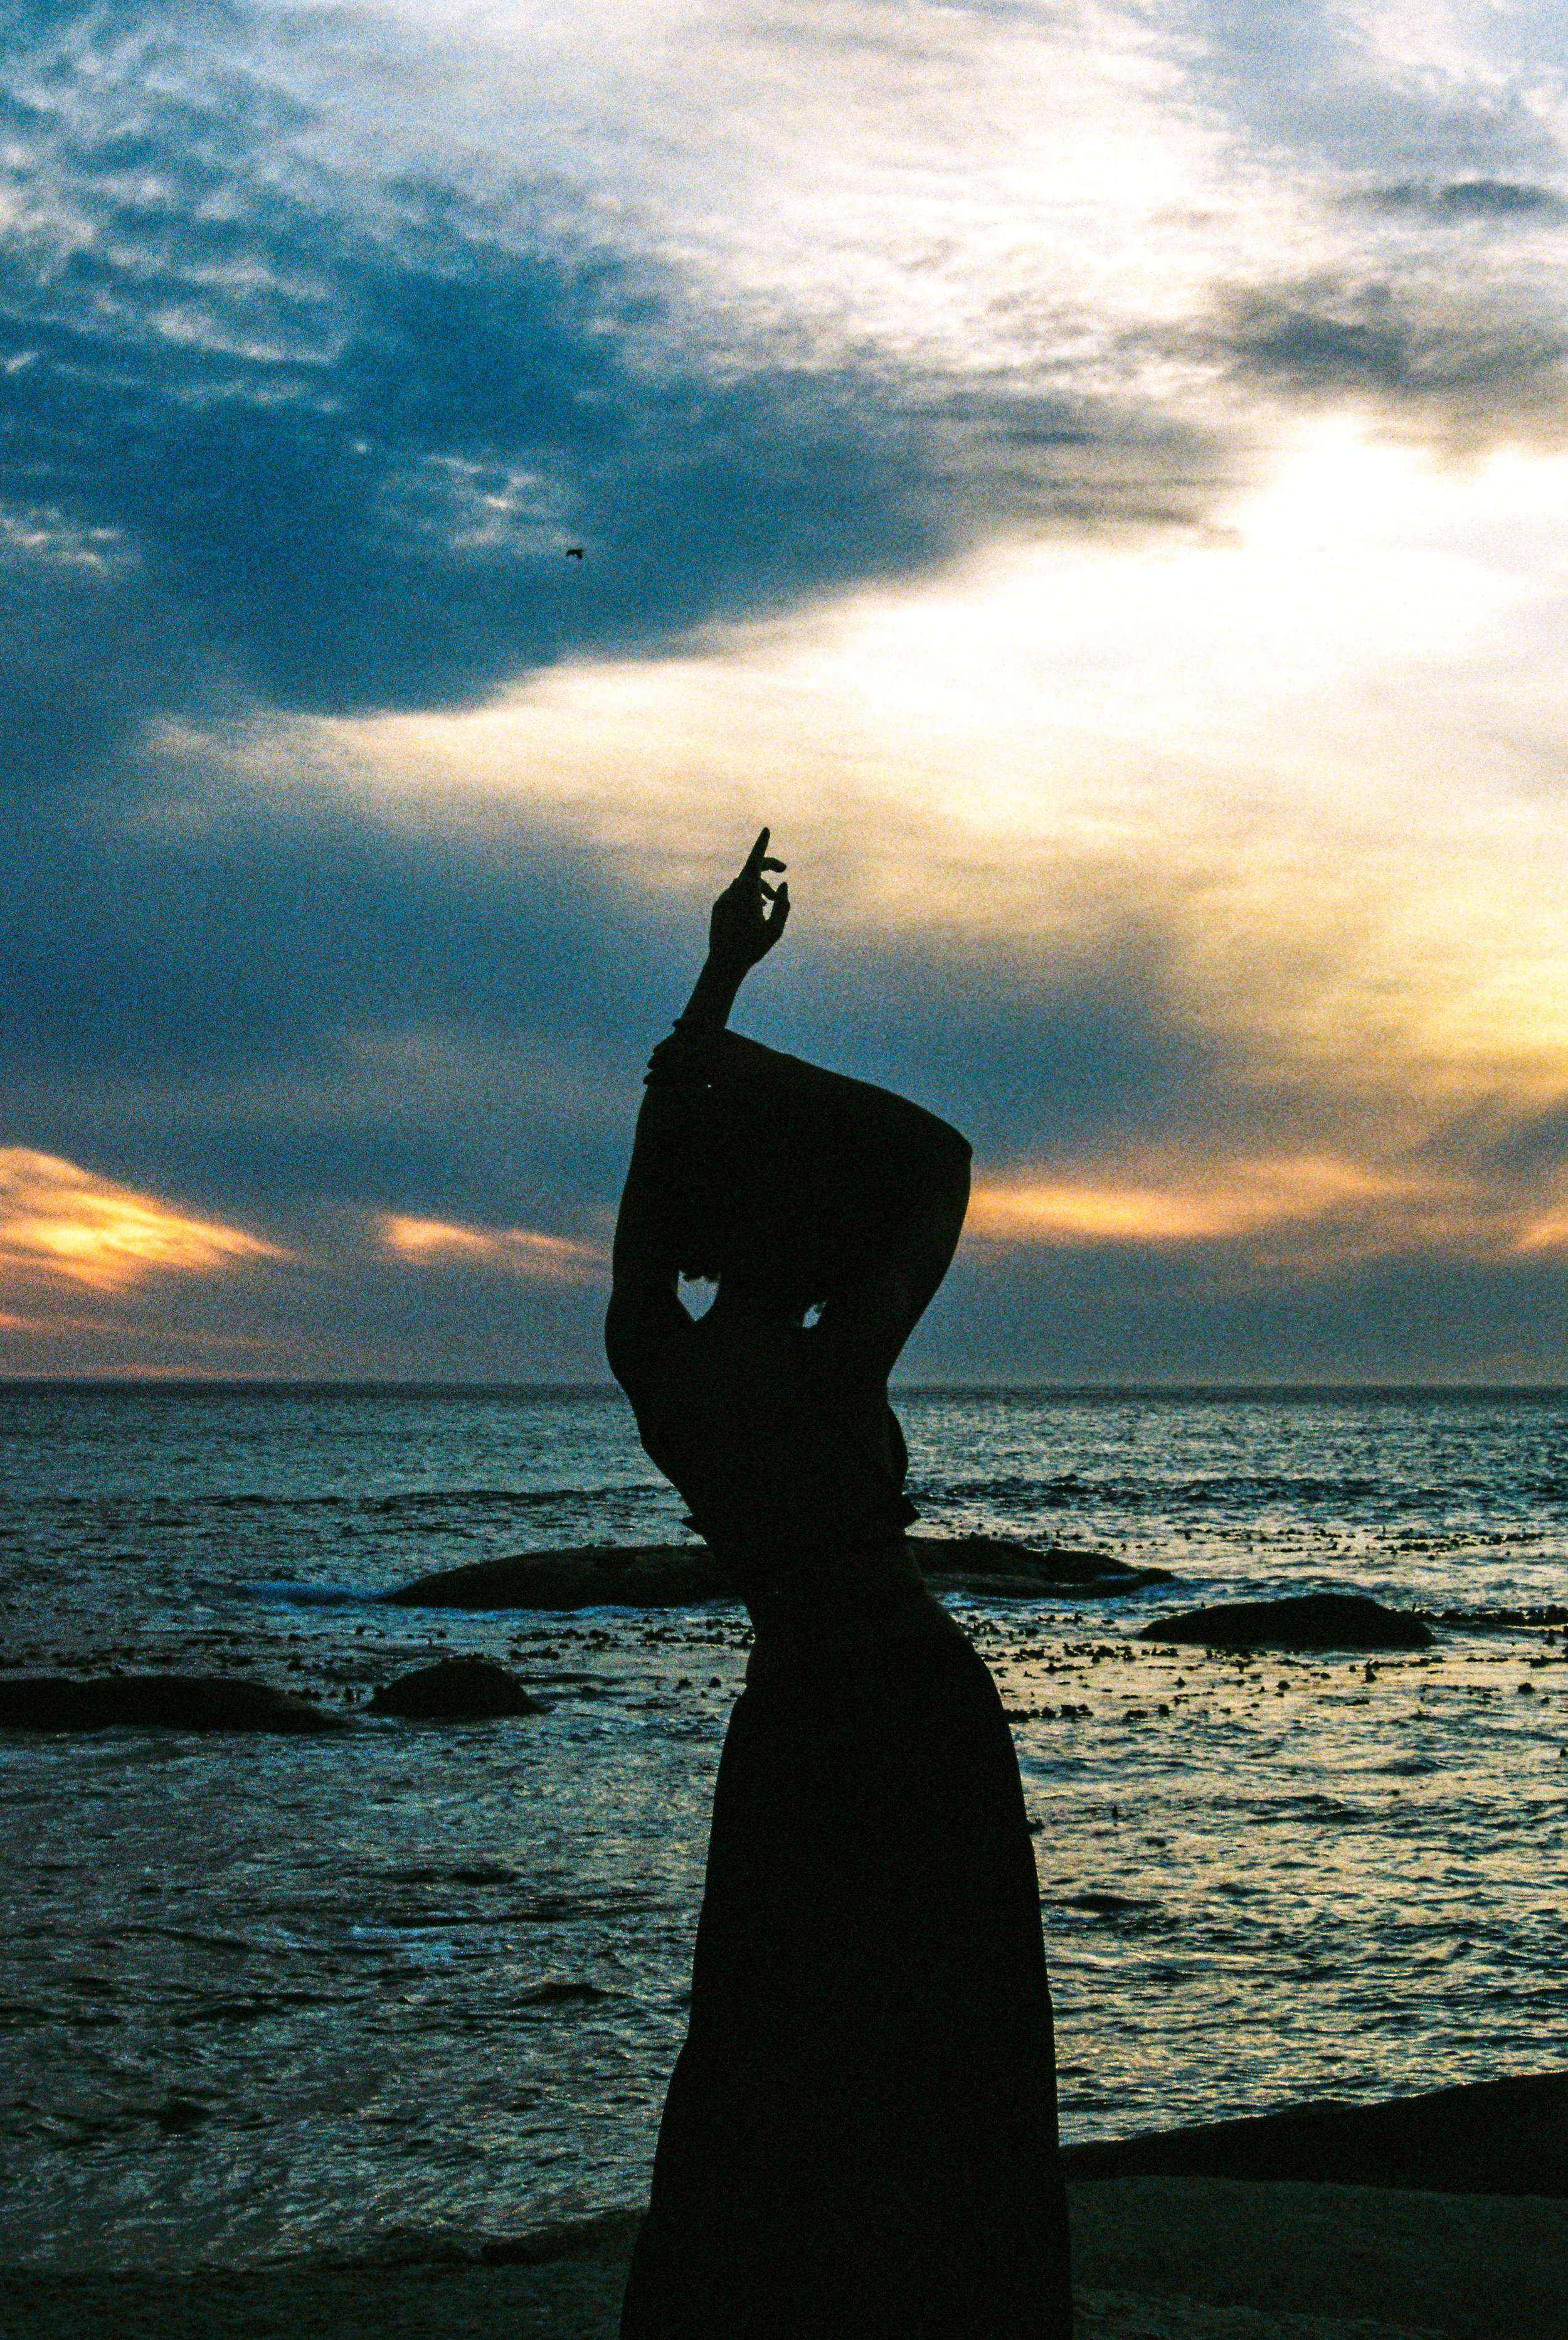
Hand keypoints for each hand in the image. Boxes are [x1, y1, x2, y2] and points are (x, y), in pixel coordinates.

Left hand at [707, 828, 788, 969]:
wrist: (724, 963)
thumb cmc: (752, 948)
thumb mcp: (776, 929)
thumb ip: (783, 905)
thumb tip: (783, 886)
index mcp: (747, 892)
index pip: (755, 861)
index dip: (762, 845)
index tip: (766, 830)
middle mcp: (733, 891)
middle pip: (752, 869)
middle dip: (768, 867)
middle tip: (784, 869)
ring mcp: (724, 898)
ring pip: (745, 883)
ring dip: (760, 887)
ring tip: (771, 902)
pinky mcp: (718, 906)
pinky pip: (735, 893)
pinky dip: (748, 896)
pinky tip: (757, 910)